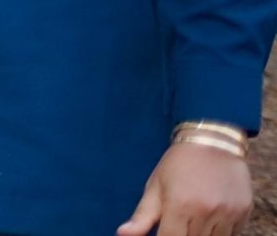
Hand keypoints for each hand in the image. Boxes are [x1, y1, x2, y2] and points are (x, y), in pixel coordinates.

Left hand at [118, 137, 252, 235]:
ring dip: (203, 234)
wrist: (213, 140)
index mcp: (179, 205)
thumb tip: (122, 234)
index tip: (164, 231)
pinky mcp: (244, 211)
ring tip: (195, 215)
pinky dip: (221, 231)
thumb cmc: (178, 163)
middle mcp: (205, 211)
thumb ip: (142, 215)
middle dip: (183, 235)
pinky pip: (233, 233)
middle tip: (180, 219)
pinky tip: (212, 214)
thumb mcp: (155, 185)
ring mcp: (227, 212)